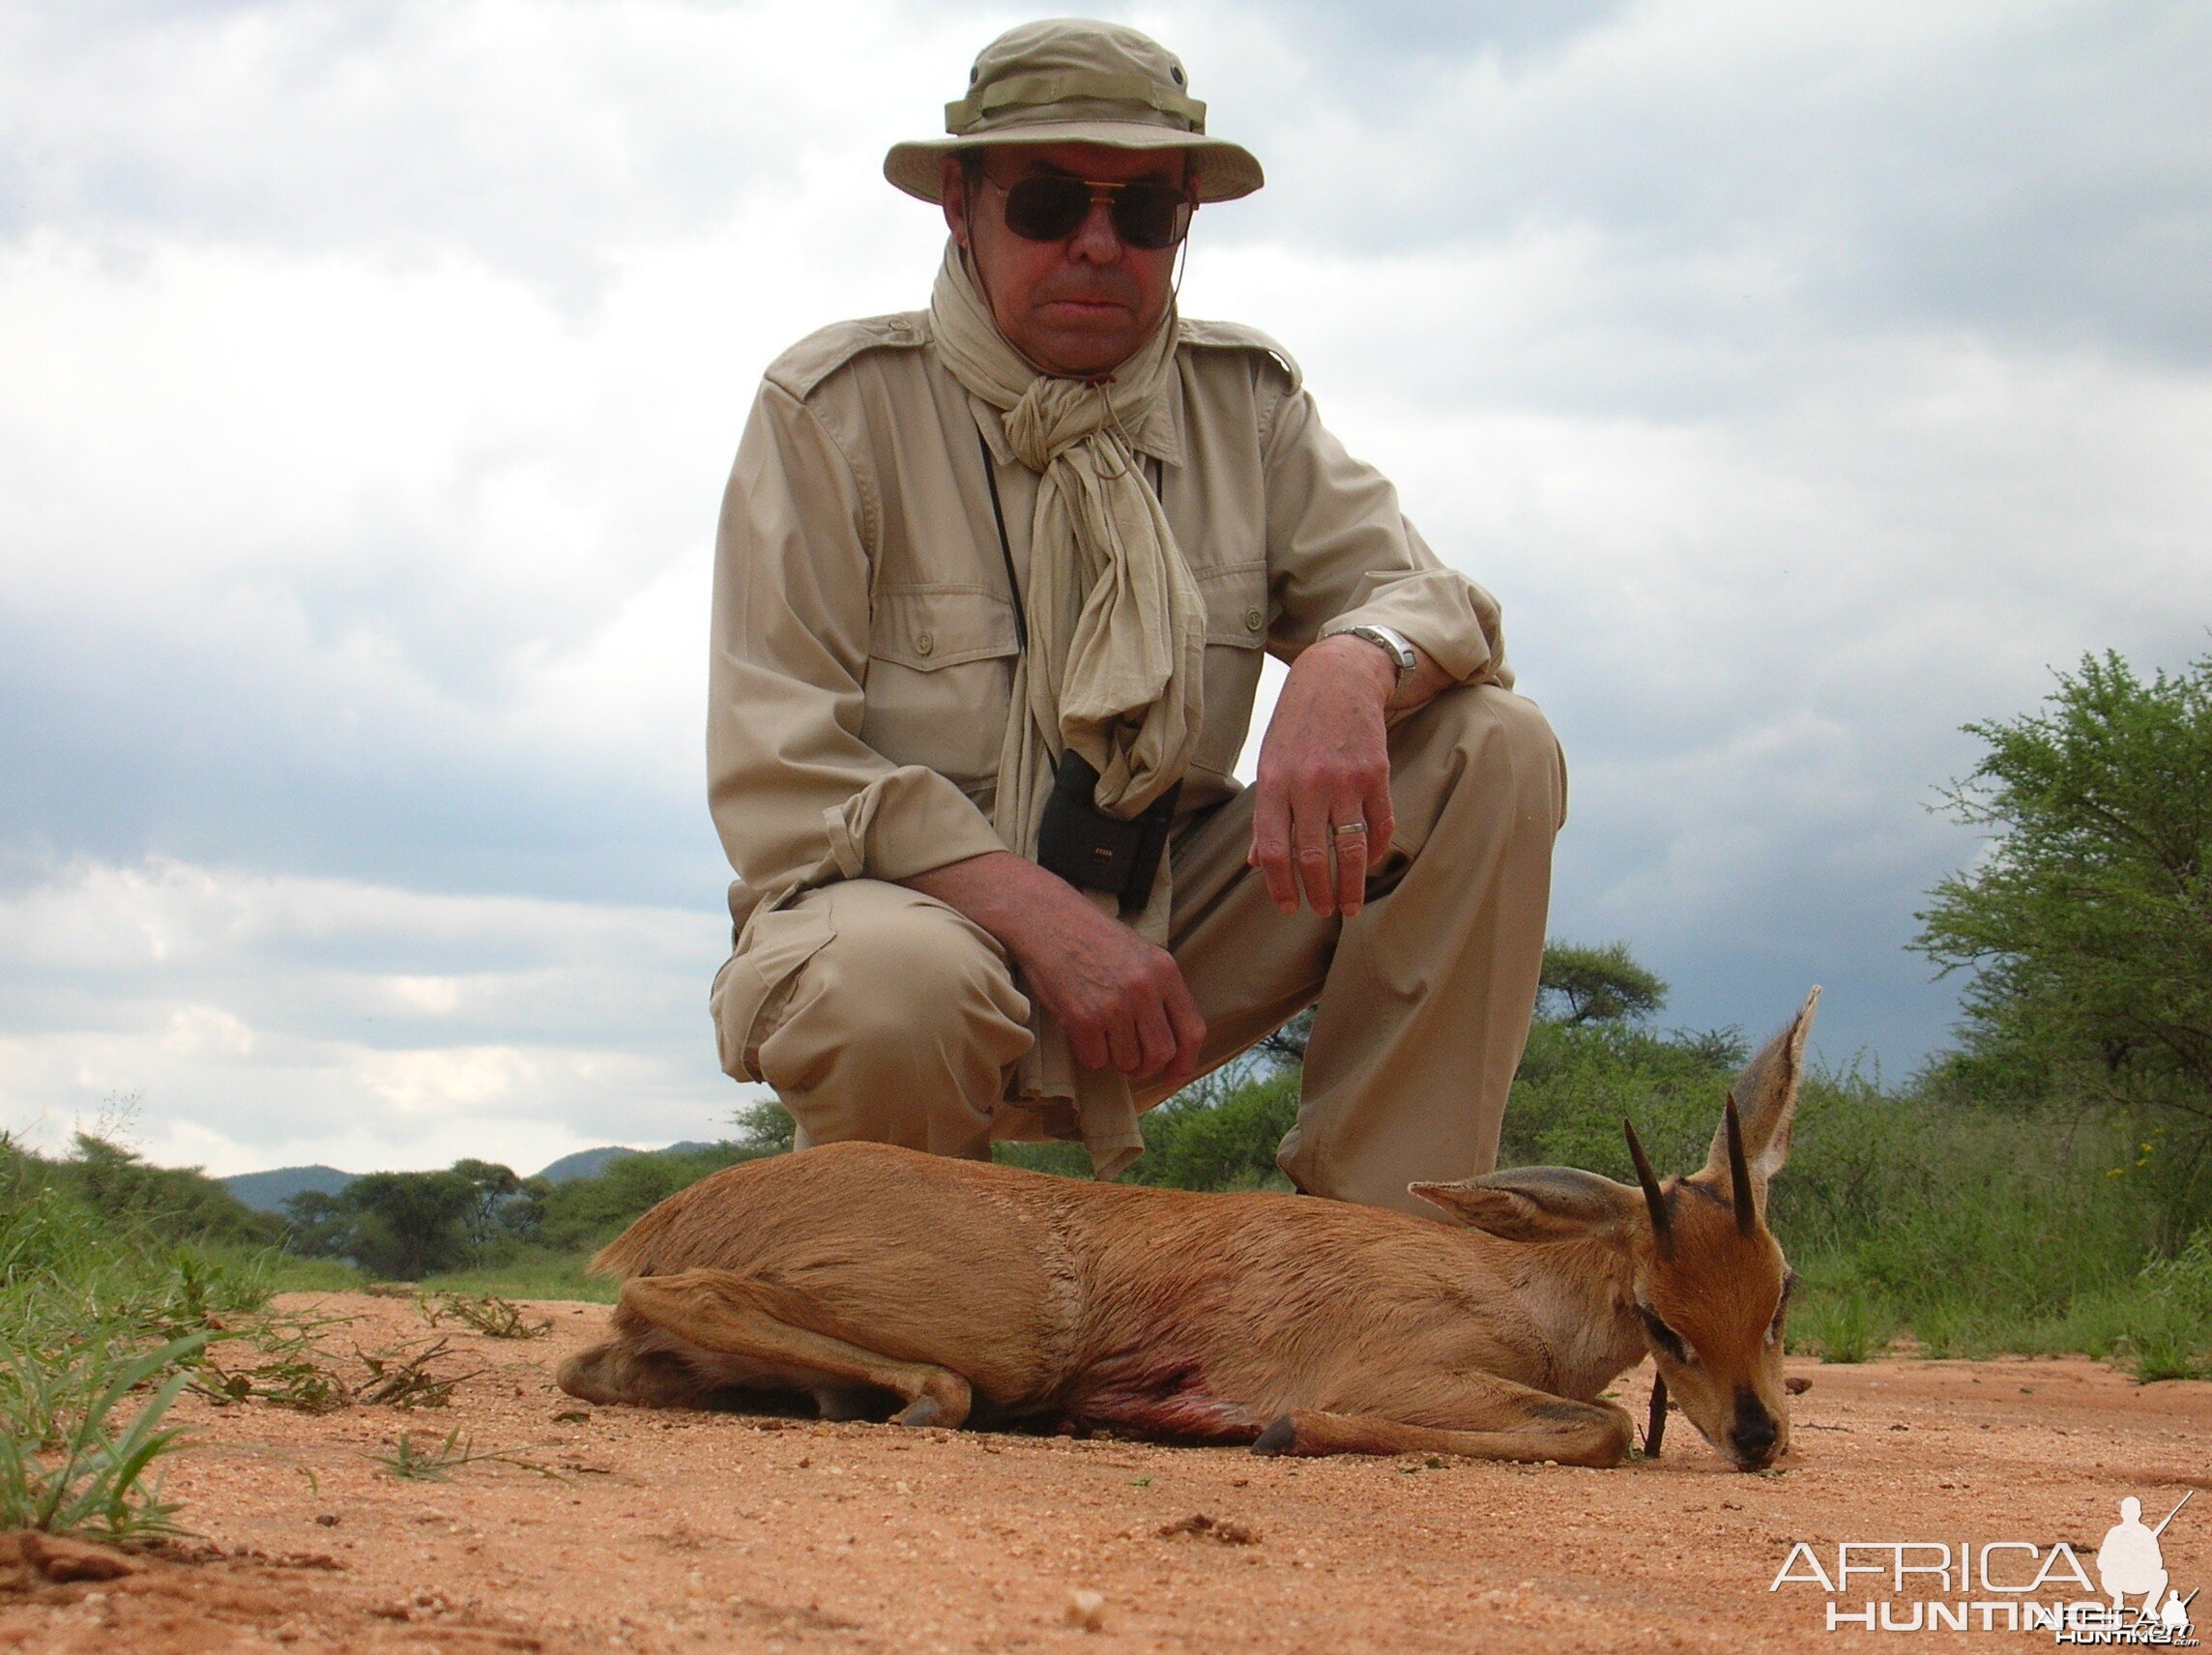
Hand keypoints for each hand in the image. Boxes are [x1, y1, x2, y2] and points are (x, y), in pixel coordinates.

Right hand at [902, 853, 1205, 1083]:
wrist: (1048, 920)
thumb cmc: (1092, 938)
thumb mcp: (1141, 955)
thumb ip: (1160, 993)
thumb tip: (1172, 1045)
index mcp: (1165, 972)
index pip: (1192, 1031)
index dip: (1185, 1062)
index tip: (1174, 1075)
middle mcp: (1144, 990)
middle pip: (1160, 1054)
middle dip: (1145, 1066)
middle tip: (1129, 1060)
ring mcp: (1114, 1005)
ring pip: (1127, 1061)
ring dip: (1114, 1057)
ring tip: (1101, 1033)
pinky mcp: (1082, 1018)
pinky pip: (1095, 1060)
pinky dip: (1088, 1053)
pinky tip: (1082, 1031)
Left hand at [1247, 634, 1398, 916]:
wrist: (1337, 678)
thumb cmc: (1296, 724)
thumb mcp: (1269, 762)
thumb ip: (1266, 813)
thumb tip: (1257, 862)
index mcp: (1274, 783)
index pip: (1273, 849)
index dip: (1279, 886)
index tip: (1288, 907)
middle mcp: (1308, 784)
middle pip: (1312, 856)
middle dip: (1317, 893)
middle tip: (1322, 911)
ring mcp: (1345, 780)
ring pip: (1350, 849)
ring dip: (1350, 886)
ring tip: (1348, 907)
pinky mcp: (1376, 774)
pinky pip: (1379, 826)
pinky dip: (1375, 852)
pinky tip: (1369, 865)